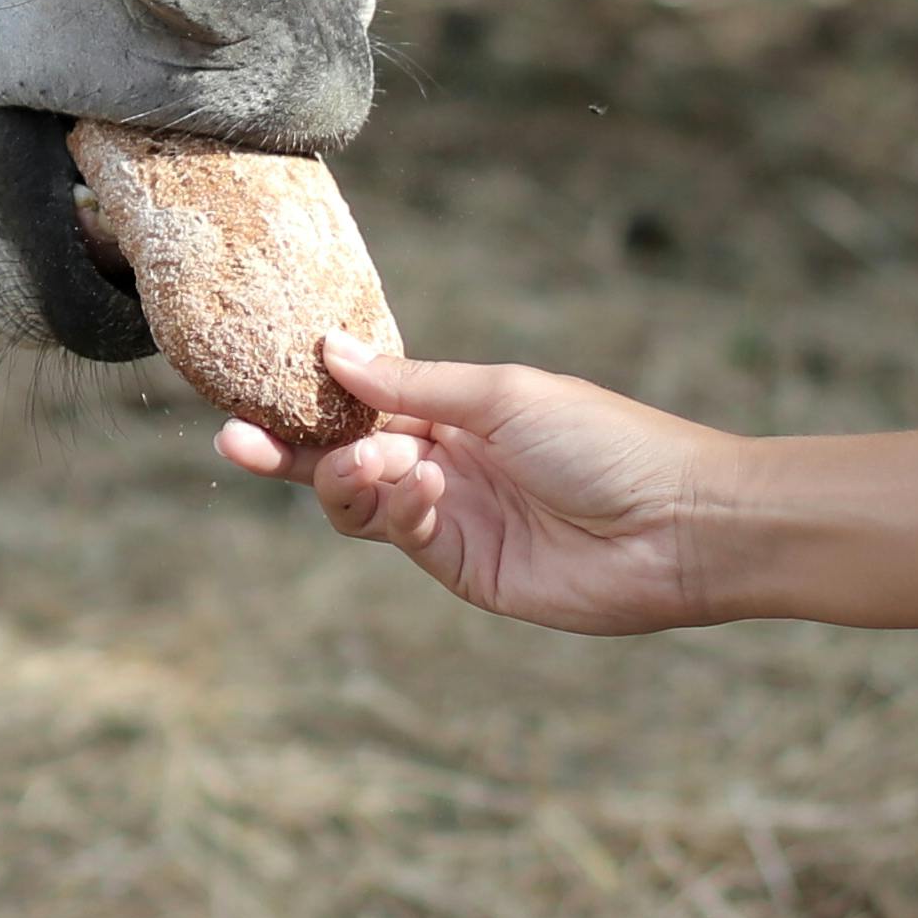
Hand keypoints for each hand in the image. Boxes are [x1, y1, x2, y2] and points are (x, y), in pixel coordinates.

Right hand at [220, 345, 746, 633]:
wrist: (680, 526)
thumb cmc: (608, 442)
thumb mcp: (504, 394)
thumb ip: (413, 383)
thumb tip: (331, 349)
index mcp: (457, 409)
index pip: (361, 400)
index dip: (305, 397)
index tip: (248, 386)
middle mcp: (445, 461)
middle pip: (342, 457)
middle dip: (289, 450)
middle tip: (236, 439)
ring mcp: (451, 517)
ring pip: (359, 503)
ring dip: (349, 479)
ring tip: (378, 464)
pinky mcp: (463, 568)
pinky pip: (400, 537)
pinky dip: (395, 508)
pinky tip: (421, 486)